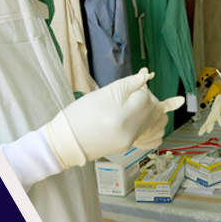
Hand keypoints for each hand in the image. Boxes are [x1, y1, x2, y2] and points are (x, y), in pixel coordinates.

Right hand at [44, 68, 185, 168]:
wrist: (67, 140)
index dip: (139, 88)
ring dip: (149, 111)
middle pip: (153, 109)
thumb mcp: (104, 93)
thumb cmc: (81, 114)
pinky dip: (150, 126)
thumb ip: (129, 83)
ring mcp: (132, 140)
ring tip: (134, 106)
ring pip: (154, 122)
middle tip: (130, 95)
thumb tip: (146, 75)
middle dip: (146, 99)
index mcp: (125, 116)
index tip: (129, 87)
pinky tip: (138, 119)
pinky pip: (150, 135)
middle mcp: (132, 131)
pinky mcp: (128, 146)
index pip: (146, 96)